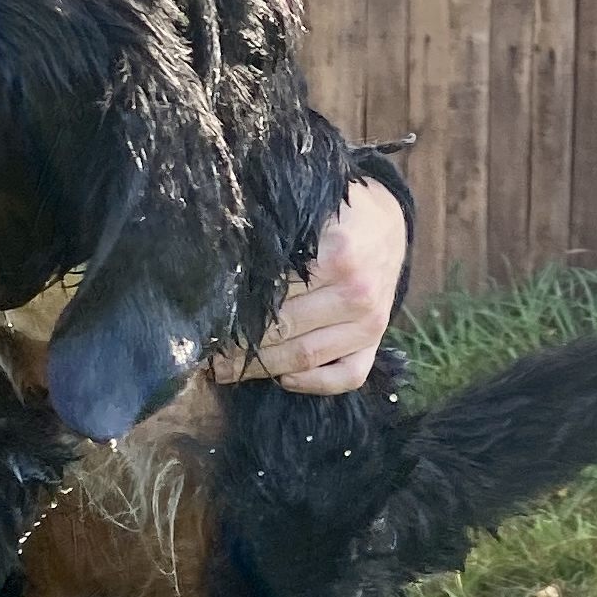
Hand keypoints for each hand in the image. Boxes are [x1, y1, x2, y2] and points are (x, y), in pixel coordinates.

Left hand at [213, 177, 405, 393]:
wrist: (389, 223)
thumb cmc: (341, 215)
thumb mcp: (313, 212)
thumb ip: (280, 236)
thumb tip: (226, 262)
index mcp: (338, 254)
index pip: (276, 292)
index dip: (239, 309)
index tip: (209, 318)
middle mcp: (357, 293)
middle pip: (285, 329)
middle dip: (241, 345)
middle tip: (207, 352)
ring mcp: (371, 323)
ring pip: (307, 356)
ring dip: (262, 368)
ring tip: (226, 370)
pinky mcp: (377, 341)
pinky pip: (347, 376)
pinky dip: (314, 384)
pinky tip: (284, 379)